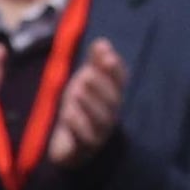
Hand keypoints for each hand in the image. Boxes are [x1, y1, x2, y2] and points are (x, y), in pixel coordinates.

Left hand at [37, 36, 128, 171]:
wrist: (69, 142)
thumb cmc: (82, 106)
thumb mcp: (86, 80)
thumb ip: (95, 62)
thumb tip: (102, 42)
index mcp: (113, 95)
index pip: (120, 81)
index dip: (115, 70)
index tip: (107, 57)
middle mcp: (111, 114)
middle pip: (113, 100)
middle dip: (101, 86)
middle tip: (86, 76)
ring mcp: (100, 132)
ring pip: (101, 120)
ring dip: (89, 104)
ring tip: (76, 92)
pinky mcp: (84, 147)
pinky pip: (86, 138)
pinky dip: (78, 125)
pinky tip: (69, 113)